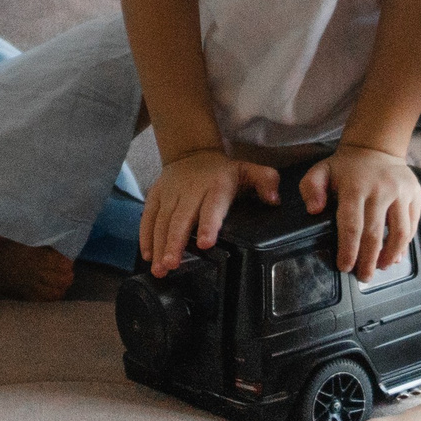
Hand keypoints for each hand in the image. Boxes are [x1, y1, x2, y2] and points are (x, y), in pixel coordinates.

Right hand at [140, 146, 281, 276]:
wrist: (191, 152)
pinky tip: (147, 255)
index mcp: (216, 187)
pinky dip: (145, 236)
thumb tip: (274, 199)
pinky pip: (148, 217)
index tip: (206, 243)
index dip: (208, 224)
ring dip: (159, 245)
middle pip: (181, 219)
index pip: (212, 207)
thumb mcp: (248, 170)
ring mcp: (170, 194)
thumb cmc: (222, 171)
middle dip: (175, 243)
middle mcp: (190, 191)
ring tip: (159, 268)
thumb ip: (266, 181)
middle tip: (171, 265)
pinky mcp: (155, 196)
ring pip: (162, 221)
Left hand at [301, 144, 420, 280]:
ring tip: (381, 267)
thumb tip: (314, 211)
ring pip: (400, 232)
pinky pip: (412, 224)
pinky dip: (405, 243)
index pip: (351, 225)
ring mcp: (401, 192)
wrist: (376, 147)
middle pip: (375, 234)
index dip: (348, 250)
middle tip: (363, 276)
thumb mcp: (321, 171)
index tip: (344, 266)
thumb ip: (311, 189)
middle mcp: (380, 190)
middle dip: (368, 260)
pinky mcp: (415, 194)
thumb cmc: (346, 167)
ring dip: (391, 255)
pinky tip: (395, 254)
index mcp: (355, 187)